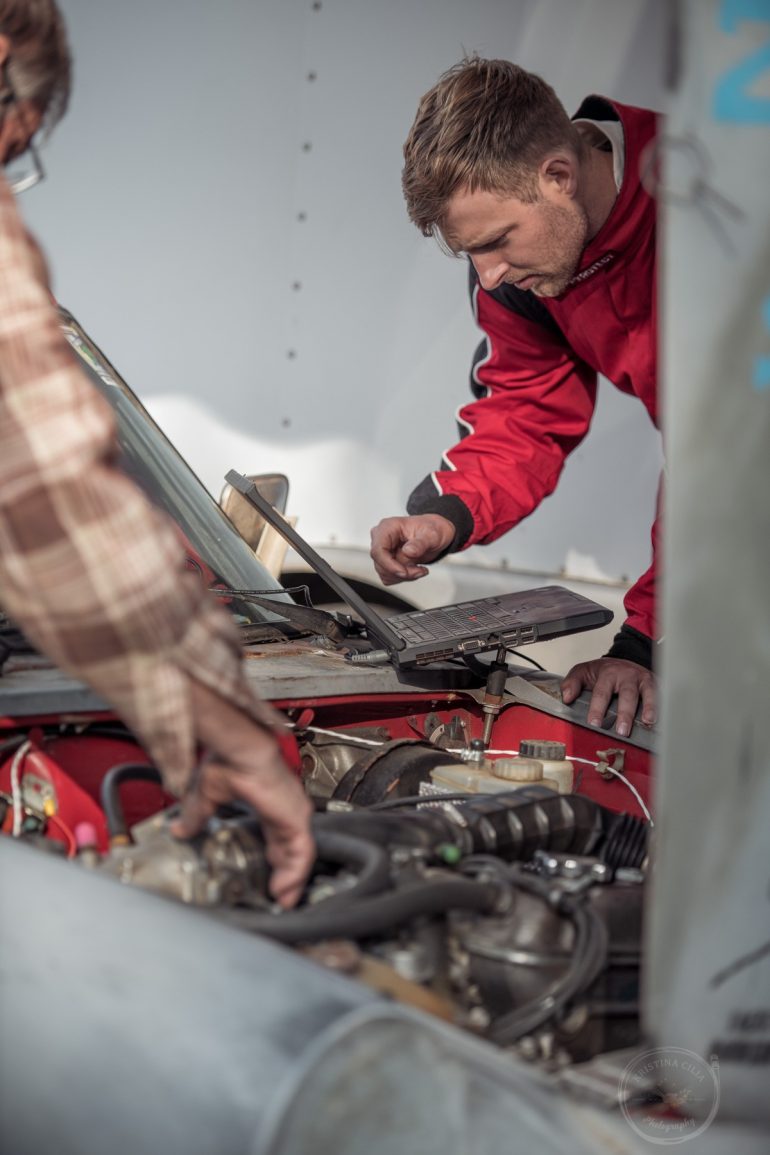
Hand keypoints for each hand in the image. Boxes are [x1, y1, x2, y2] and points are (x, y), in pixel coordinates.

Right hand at [170, 683, 314, 907]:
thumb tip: (180, 829)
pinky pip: (302, 853)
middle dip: (284, 874)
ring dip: (292, 879)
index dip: (273, 858)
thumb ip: (197, 815)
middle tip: (278, 895)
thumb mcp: (207, 795)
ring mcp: (293, 813)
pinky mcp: (295, 818)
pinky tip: (285, 890)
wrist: (238, 748)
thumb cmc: (228, 758)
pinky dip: (295, 873)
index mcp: (268, 802)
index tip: (267, 876)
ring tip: (283, 899)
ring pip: (299, 854)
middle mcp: (285, 808)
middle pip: (289, 848)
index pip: (275, 835)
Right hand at [370, 514, 455, 584]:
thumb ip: (420, 543)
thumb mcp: (432, 535)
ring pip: (384, 573)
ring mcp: (383, 551)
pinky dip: (402, 577)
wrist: (436, 536)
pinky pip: (388, 577)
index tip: (404, 572)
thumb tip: (408, 551)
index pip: (378, 550)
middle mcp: (382, 538)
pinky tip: (413, 569)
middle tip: (419, 570)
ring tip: (419, 569)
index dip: (389, 565)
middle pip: (380, 564)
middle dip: (401, 572)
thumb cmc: (432, 531)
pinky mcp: (386, 561)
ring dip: (404, 575)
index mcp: (388, 527)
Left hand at [560, 657, 655, 737]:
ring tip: (647, 722)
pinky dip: (662, 705)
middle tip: (621, 731)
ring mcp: (643, 679)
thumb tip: (566, 697)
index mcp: (607, 673)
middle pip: (626, 694)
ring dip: (649, 707)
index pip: (601, 692)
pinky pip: (661, 694)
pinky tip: (661, 718)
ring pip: (647, 692)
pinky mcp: (656, 683)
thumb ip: (572, 683)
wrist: (623, 661)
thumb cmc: (603, 672)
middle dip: (624, 713)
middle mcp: (627, 675)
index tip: (594, 723)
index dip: (597, 708)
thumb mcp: (583, 672)